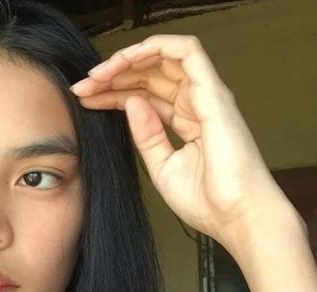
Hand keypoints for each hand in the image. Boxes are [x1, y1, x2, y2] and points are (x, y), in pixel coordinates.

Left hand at [70, 34, 294, 247]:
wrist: (234, 217)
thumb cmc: (205, 200)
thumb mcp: (161, 166)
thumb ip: (146, 134)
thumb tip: (130, 103)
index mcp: (185, 120)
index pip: (143, 95)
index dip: (112, 93)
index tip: (84, 99)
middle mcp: (196, 103)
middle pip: (149, 75)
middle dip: (112, 76)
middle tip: (82, 87)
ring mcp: (206, 95)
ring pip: (163, 59)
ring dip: (126, 61)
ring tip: (96, 76)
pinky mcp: (213, 92)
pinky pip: (186, 51)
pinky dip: (154, 48)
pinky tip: (123, 61)